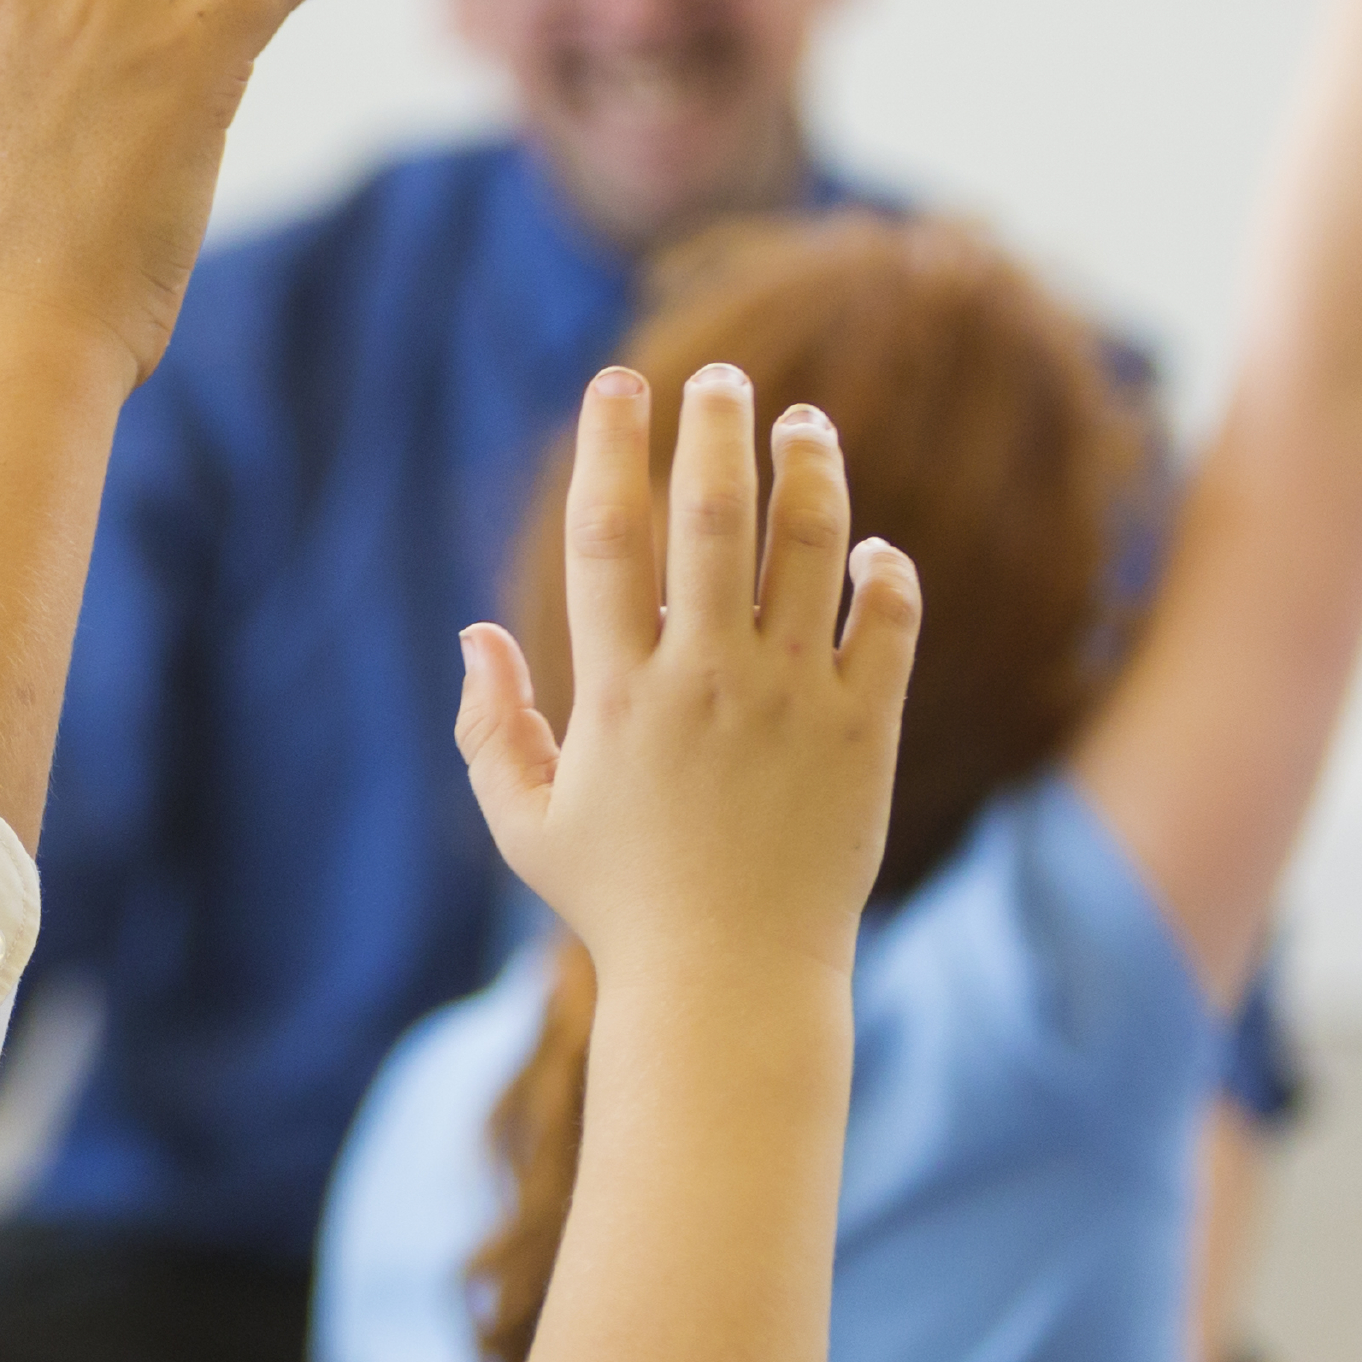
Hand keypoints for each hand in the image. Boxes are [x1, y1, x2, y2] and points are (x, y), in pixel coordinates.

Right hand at [458, 366, 918, 1002]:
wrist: (732, 983)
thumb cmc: (621, 906)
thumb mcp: (526, 823)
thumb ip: (493, 727)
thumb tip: (476, 636)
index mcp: (618, 694)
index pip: (610, 536)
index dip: (611, 448)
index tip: (616, 385)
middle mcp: (707, 680)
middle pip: (717, 515)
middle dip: (717, 428)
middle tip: (722, 378)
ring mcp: (793, 702)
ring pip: (812, 548)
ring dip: (811, 470)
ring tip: (805, 424)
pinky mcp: (861, 732)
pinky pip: (885, 623)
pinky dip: (883, 571)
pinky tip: (868, 547)